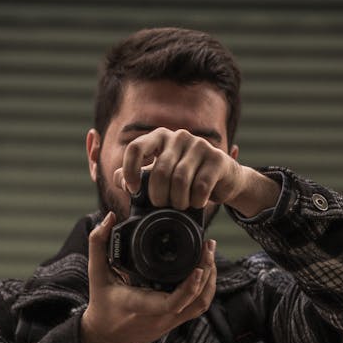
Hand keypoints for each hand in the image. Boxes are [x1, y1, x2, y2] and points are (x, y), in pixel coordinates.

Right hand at [81, 212, 216, 342]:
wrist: (105, 338)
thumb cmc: (101, 306)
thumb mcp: (96, 274)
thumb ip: (98, 244)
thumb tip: (108, 217)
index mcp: (141, 305)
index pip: (172, 302)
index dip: (189, 287)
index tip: (198, 267)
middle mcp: (160, 316)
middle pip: (195, 300)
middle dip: (207, 271)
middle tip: (208, 245)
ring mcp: (170, 320)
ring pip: (201, 304)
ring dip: (210, 279)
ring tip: (210, 253)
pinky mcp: (175, 320)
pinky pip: (198, 306)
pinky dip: (206, 287)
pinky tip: (205, 268)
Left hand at [114, 127, 279, 216]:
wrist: (222, 179)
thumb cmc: (184, 179)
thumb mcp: (157, 177)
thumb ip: (136, 177)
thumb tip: (120, 180)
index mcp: (159, 137)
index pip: (135, 148)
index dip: (130, 171)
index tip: (134, 191)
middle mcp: (178, 136)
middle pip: (160, 171)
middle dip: (158, 195)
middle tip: (162, 205)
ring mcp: (199, 145)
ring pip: (180, 180)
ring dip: (178, 201)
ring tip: (180, 206)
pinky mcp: (217, 158)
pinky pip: (201, 186)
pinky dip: (196, 201)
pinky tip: (197, 203)